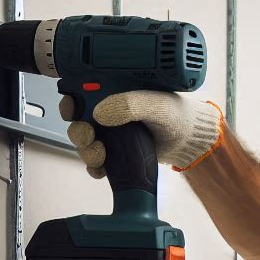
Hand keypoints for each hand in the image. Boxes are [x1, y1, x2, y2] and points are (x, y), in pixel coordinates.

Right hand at [60, 91, 222, 176]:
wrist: (190, 143)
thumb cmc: (177, 116)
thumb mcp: (156, 104)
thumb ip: (130, 104)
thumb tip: (101, 112)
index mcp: (114, 89)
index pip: (80, 90)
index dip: (70, 99)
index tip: (71, 108)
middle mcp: (109, 110)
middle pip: (77, 119)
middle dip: (78, 130)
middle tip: (89, 136)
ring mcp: (111, 133)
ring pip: (85, 142)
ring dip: (86, 150)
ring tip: (101, 155)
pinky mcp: (117, 154)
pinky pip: (96, 162)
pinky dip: (95, 167)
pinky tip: (103, 169)